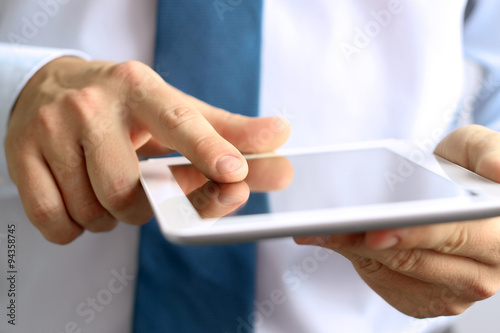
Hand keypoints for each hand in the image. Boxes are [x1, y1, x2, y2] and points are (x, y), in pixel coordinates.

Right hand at [5, 57, 289, 243]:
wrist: (49, 86)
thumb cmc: (124, 105)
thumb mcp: (175, 109)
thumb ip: (227, 132)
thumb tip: (280, 139)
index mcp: (140, 88)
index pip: (179, 122)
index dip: (208, 151)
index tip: (234, 173)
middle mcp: (94, 105)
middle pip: (130, 191)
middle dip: (142, 205)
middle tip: (137, 184)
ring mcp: (51, 129)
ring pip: (95, 211)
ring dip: (109, 214)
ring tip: (106, 184)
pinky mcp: (20, 155)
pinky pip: (57, 223)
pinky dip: (74, 225)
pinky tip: (78, 196)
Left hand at [295, 125, 499, 317]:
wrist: (448, 197)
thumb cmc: (461, 170)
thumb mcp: (476, 148)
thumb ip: (491, 154)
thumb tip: (498, 172)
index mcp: (498, 236)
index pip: (449, 236)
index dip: (410, 234)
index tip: (374, 232)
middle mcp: (483, 273)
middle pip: (411, 260)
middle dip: (364, 242)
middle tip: (325, 227)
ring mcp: (453, 293)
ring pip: (392, 274)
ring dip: (352, 252)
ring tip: (319, 231)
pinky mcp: (424, 301)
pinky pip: (384, 285)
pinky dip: (357, 262)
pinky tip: (337, 241)